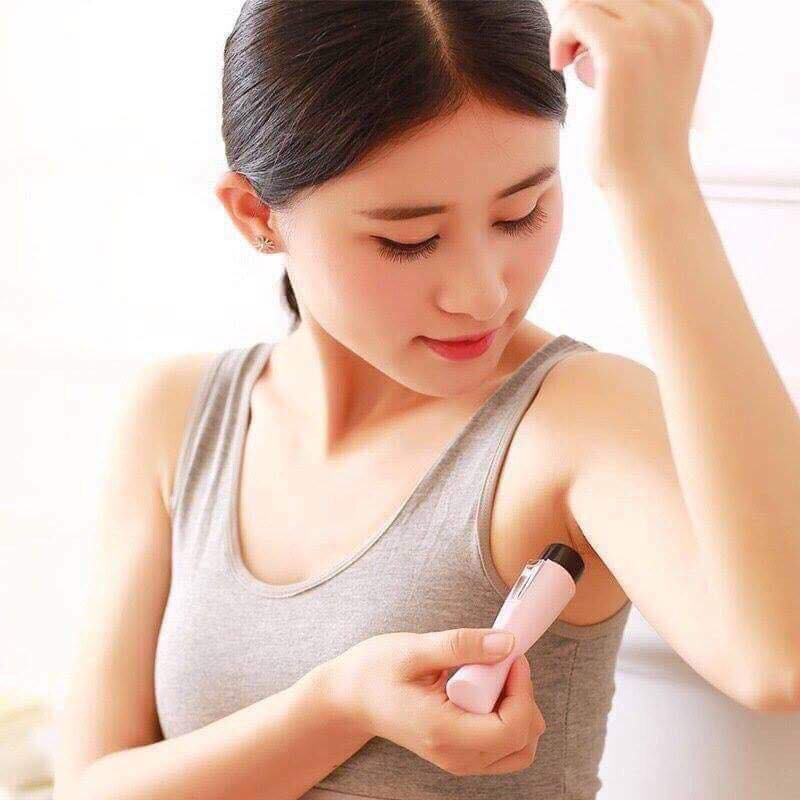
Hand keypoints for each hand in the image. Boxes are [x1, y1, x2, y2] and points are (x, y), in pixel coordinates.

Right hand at [326, 628, 545, 775]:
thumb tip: (507, 643)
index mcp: (443, 731)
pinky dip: (510, 719)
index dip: (523, 690)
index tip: (511, 657)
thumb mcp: (414, 649)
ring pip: (519, 749)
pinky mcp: (460, 755)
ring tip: (494, 676)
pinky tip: (488, 690)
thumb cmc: (374, 673)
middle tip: (502, 662)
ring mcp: (458, 761)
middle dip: (524, 697)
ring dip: (520, 710)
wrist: (350, 700)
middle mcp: (455, 756)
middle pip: (522, 742)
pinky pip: (504, 748)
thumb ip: (462, 645)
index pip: (510, 729)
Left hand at [547, 0, 713, 189]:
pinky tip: (560, 65)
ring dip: (571, 25)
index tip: (592, 42)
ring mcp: (655, 30)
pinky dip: (559, 36)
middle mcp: (681, 16)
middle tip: (578, 55)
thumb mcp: (651, 69)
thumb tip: (587, 7)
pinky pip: (574, 13)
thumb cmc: (639, 134)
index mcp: (694, 17)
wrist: (647, 180)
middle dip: (587, 15)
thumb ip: (636, 32)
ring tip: (571, 62)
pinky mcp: (622, 50)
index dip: (606, 9)